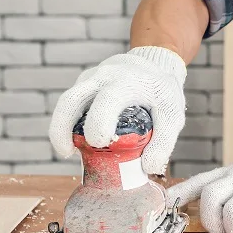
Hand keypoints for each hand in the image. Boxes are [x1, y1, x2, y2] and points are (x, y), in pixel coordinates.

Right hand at [49, 46, 186, 174]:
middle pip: (71, 100)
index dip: (98, 122)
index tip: (98, 143)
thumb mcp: (172, 115)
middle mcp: (103, 77)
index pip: (107, 100)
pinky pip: (72, 105)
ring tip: (67, 151)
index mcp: (127, 82)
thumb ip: (164, 142)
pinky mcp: (83, 84)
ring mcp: (90, 79)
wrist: (154, 64)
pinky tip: (78, 141)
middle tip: (68, 153)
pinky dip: (69, 124)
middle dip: (63, 128)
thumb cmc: (162, 93)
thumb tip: (146, 167)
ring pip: (66, 102)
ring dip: (60, 128)